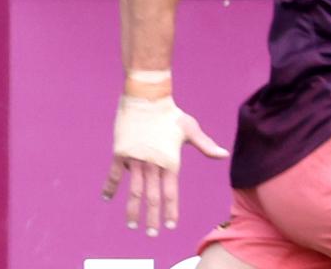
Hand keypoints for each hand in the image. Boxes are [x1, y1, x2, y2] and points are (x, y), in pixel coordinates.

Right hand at [102, 95, 228, 235]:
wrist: (146, 97)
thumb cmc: (170, 113)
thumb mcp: (190, 128)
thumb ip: (205, 146)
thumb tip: (223, 156)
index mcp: (170, 161)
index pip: (171, 192)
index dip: (170, 210)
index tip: (170, 224)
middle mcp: (152, 164)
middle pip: (151, 197)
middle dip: (152, 217)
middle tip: (151, 233)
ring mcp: (135, 160)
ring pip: (133, 191)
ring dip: (132, 209)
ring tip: (132, 223)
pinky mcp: (120, 153)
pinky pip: (113, 175)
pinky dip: (110, 187)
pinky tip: (106, 198)